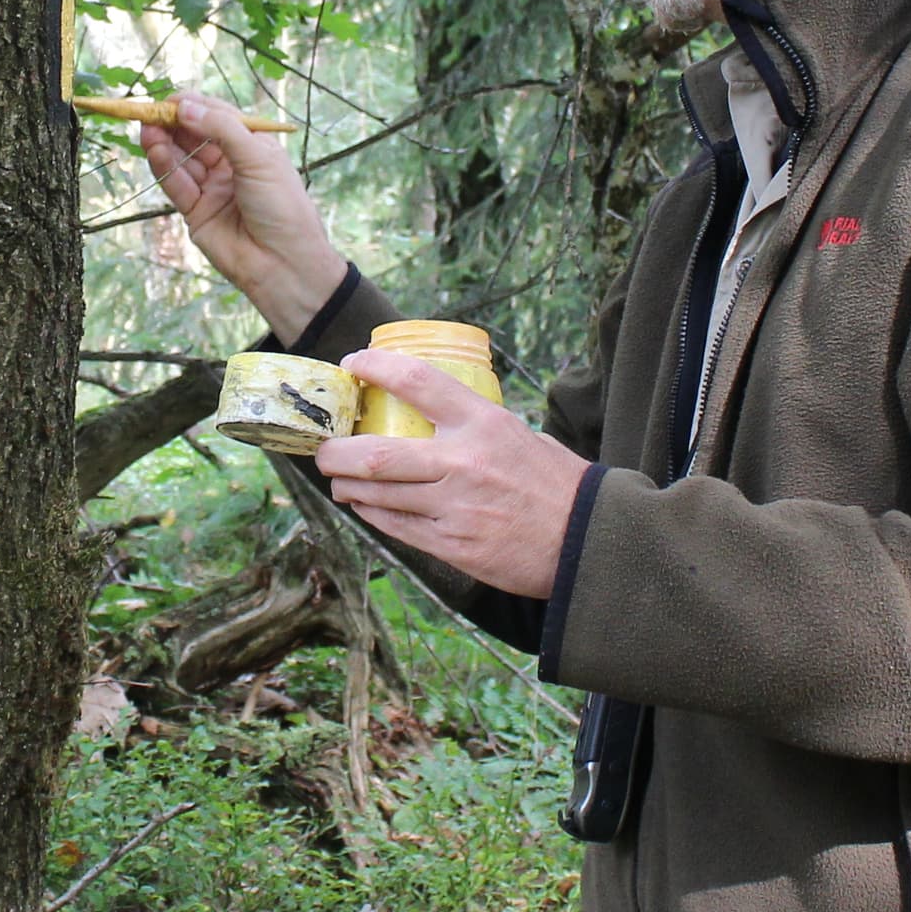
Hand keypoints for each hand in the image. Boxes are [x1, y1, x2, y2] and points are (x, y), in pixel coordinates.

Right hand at [138, 91, 348, 343]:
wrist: (284, 263)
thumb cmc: (282, 206)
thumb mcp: (257, 157)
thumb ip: (220, 130)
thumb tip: (185, 106)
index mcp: (252, 145)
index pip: (218, 117)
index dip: (194, 106)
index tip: (170, 100)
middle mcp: (230, 164)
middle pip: (194, 137)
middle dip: (172, 123)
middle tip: (150, 112)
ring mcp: (212, 188)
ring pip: (181, 159)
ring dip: (163, 143)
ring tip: (147, 129)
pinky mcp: (196, 212)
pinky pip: (176, 185)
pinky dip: (164, 167)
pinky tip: (155, 150)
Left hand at [314, 350, 590, 600]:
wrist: (588, 543)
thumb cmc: (559, 485)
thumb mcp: (523, 437)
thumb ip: (478, 428)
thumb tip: (438, 416)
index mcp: (484, 424)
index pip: (416, 381)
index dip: (375, 368)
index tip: (352, 365)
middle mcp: (462, 463)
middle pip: (374, 454)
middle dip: (335, 452)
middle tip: (322, 447)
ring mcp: (454, 508)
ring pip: (377, 494)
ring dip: (347, 486)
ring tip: (338, 478)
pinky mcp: (452, 546)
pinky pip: (395, 528)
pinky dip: (371, 514)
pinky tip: (363, 506)